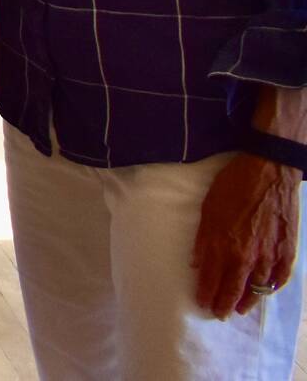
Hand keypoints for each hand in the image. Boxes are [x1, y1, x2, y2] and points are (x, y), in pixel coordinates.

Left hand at [194, 152, 300, 316]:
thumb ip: (203, 241)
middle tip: (219, 314)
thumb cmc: (233, 186)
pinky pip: (281, 277)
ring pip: (259, 288)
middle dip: (225, 304)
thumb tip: (196, 264)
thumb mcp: (208, 210)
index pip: (213, 280)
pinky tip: (266, 291)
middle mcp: (248, 256)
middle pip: (235, 289)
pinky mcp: (288, 250)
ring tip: (240, 309)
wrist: (269, 171)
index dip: (206, 294)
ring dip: (248, 300)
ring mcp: (270, 255)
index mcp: (225, 246)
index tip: (201, 303)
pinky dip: (273, 288)